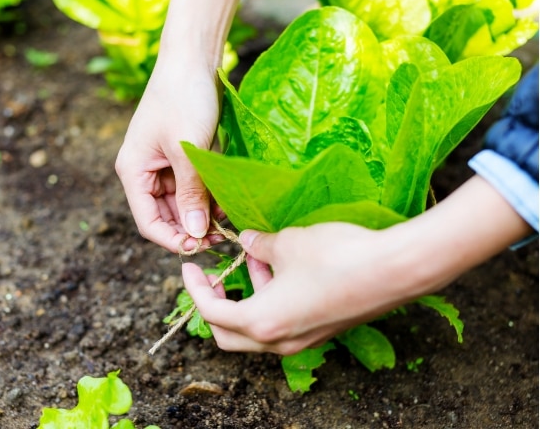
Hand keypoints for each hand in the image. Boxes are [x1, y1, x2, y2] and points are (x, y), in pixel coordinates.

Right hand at [115, 60, 220, 251]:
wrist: (193, 59)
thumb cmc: (184, 98)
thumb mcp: (188, 150)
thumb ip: (191, 193)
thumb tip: (195, 234)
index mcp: (133, 172)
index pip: (149, 223)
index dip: (173, 240)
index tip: (201, 246)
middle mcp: (145, 173)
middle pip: (166, 217)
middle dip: (191, 229)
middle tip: (222, 237)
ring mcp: (164, 166)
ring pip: (182, 205)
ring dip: (202, 216)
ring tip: (228, 220)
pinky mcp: (182, 159)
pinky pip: (193, 188)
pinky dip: (208, 198)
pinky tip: (227, 203)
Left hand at [183, 223, 406, 354]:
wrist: (394, 270)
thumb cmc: (336, 256)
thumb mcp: (288, 243)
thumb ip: (260, 244)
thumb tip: (246, 241)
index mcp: (262, 322)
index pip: (211, 314)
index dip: (195, 289)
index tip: (190, 267)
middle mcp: (279, 341)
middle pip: (228, 334)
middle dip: (215, 305)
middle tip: (214, 276)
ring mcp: (302, 340)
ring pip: (257, 329)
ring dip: (247, 297)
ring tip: (254, 258)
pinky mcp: (320, 331)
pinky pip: (281, 323)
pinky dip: (269, 301)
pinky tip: (280, 268)